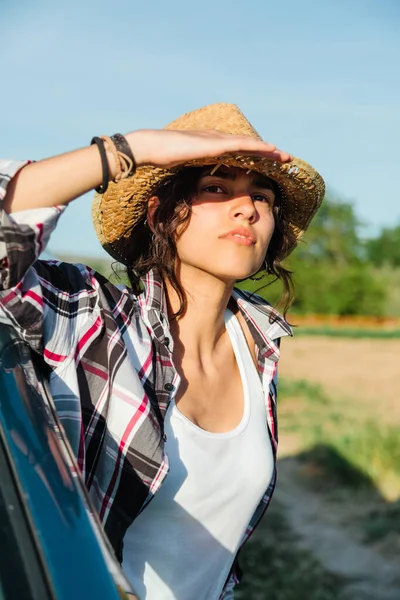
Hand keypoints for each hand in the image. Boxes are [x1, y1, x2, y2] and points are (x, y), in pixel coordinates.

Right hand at [125, 129, 291, 167]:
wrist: (153, 148)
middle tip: (285, 160)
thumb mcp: (182, 171)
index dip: (253, 159)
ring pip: (250, 146)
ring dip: (269, 151)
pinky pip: (243, 146)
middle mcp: (217, 141)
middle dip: (267, 154)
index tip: (267, 167)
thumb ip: (190, 177)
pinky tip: (272, 151)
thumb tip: (193, 193)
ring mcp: (218, 141)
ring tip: (286, 157)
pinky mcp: (217, 144)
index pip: (237, 154)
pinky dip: (259, 148)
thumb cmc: (161, 160)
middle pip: (248, 148)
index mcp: (211, 149)